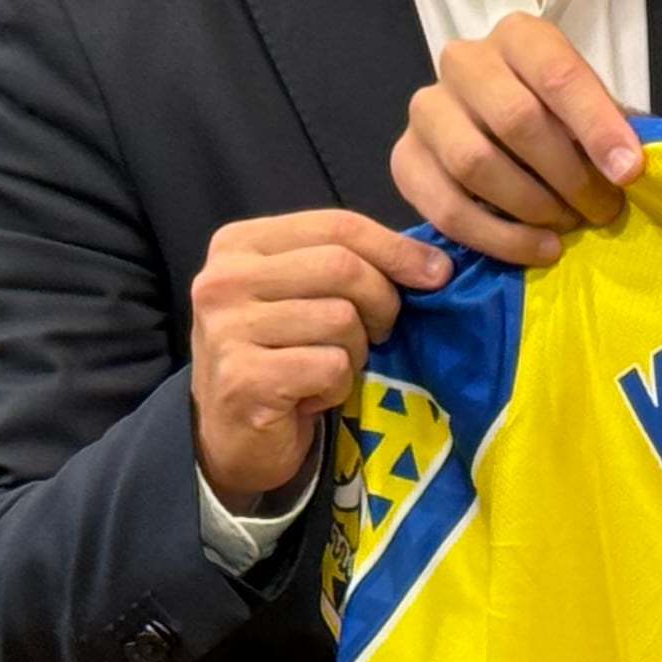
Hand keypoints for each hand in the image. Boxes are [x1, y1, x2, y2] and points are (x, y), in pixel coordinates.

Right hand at [189, 210, 448, 504]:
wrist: (233, 435)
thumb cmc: (280, 355)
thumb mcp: (307, 294)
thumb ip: (353, 264)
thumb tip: (435, 264)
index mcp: (239, 244)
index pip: (336, 225)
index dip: (395, 248)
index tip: (438, 272)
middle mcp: (223, 279)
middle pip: (342, 267)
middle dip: (381, 302)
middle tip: (379, 333)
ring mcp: (227, 329)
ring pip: (341, 319)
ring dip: (354, 351)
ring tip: (327, 367)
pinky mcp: (243, 378)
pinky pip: (330, 366)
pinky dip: (337, 385)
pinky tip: (310, 395)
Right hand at [392, 16, 644, 264]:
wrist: (498, 125)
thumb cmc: (558, 115)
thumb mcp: (589, 107)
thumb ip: (610, 128)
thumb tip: (629, 169)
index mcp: (519, 36)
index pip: (558, 74)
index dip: (598, 126)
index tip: (630, 172)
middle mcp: (463, 61)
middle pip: (515, 119)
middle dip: (567, 175)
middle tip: (602, 209)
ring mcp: (426, 109)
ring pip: (474, 163)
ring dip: (531, 207)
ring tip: (567, 227)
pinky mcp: (404, 159)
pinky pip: (444, 208)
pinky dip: (496, 238)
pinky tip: (535, 249)